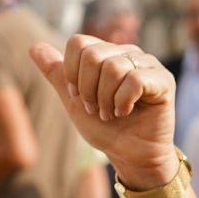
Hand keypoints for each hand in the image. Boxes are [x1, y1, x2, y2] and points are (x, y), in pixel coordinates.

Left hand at [30, 36, 177, 188]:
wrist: (130, 154)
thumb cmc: (104, 128)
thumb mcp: (73, 100)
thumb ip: (56, 73)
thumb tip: (34, 47)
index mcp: (105, 53)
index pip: (78, 43)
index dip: (72, 73)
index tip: (78, 96)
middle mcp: (127, 52)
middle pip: (93, 55)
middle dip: (87, 90)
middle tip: (96, 109)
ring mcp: (147, 64)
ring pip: (113, 68)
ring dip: (105, 99)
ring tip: (110, 113)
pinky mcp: (164, 80)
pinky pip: (135, 80)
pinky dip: (122, 102)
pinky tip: (125, 112)